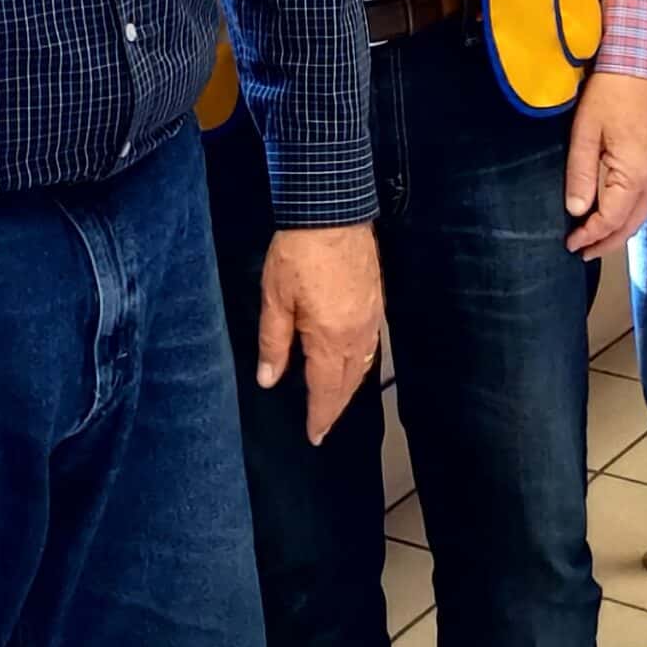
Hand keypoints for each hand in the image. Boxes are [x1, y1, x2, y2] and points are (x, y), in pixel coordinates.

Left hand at [258, 225, 382, 446]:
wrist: (333, 210)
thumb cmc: (297, 252)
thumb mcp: (275, 297)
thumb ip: (274, 342)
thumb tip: (269, 380)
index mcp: (330, 338)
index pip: (326, 390)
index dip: (320, 416)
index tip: (315, 437)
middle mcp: (357, 334)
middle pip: (349, 383)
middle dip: (336, 407)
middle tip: (323, 425)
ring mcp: (372, 317)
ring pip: (364, 365)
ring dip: (350, 387)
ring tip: (336, 400)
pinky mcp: (377, 301)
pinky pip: (371, 344)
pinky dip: (361, 363)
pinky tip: (352, 363)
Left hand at [564, 71, 646, 257]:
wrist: (639, 65)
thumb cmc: (608, 94)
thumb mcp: (586, 132)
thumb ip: (581, 173)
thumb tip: (578, 211)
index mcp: (634, 174)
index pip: (612, 218)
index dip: (590, 234)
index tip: (570, 243)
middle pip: (631, 224)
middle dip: (607, 242)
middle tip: (583, 253)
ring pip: (640, 214)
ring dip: (619, 231)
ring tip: (596, 241)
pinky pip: (644, 200)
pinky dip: (628, 215)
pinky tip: (615, 215)